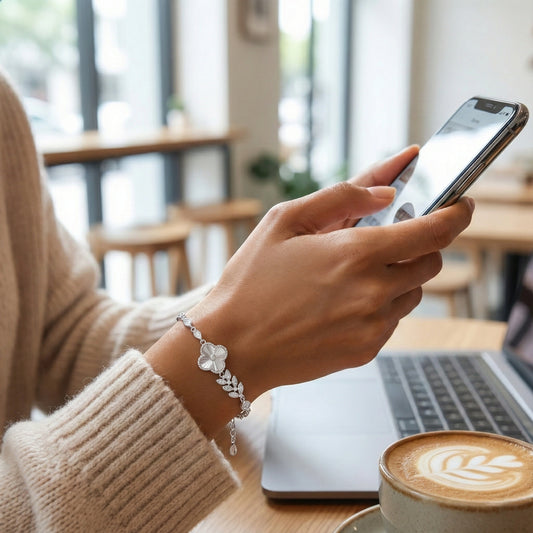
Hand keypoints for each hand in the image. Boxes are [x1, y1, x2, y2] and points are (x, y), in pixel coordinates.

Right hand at [188, 146, 474, 400]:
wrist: (231, 347)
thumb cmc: (250, 282)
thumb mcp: (285, 220)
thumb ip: (342, 196)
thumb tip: (387, 190)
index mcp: (355, 253)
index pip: (435, 230)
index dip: (456, 214)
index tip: (460, 205)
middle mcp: (373, 292)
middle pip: (431, 261)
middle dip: (418, 245)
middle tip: (387, 239)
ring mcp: (372, 326)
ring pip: (414, 292)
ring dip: (398, 275)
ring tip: (353, 274)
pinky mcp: (366, 350)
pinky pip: (393, 319)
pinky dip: (381, 304)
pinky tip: (342, 302)